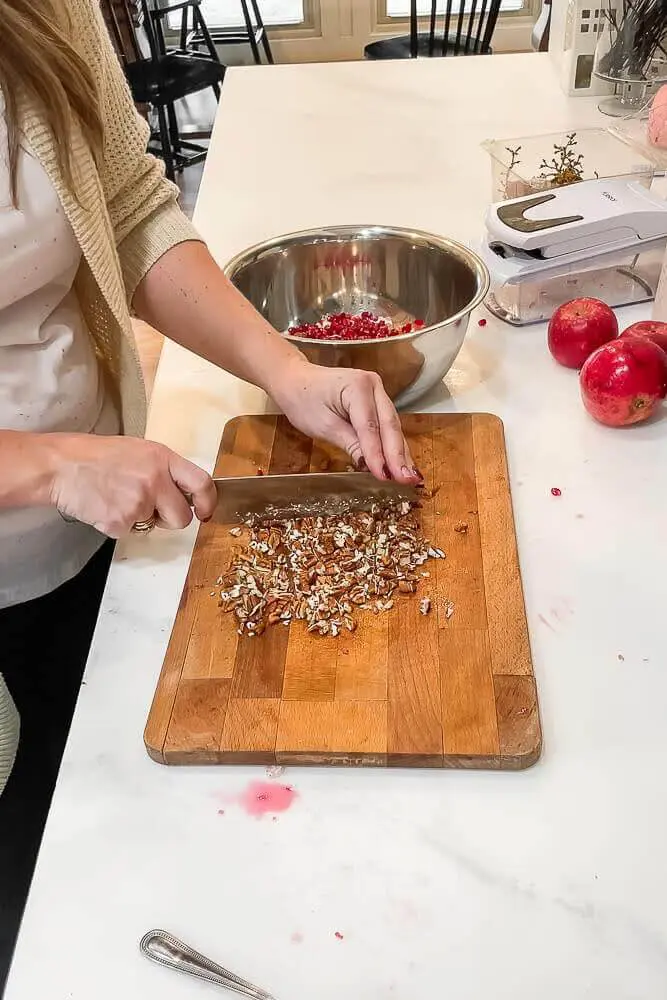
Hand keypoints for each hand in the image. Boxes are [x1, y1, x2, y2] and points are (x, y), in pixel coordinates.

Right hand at [46, 434, 216, 537]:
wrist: (60, 466)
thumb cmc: (96, 456)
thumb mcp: (138, 450)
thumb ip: (164, 469)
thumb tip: (184, 491)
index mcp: (162, 458)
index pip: (201, 482)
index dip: (207, 501)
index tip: (205, 511)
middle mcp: (155, 480)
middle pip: (182, 517)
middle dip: (170, 519)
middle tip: (150, 508)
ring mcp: (138, 502)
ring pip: (153, 526)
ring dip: (141, 519)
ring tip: (119, 498)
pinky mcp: (120, 521)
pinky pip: (129, 532)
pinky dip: (117, 524)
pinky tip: (104, 506)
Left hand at [269, 358, 420, 482]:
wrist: (294, 380)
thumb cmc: (303, 400)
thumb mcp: (323, 426)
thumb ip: (350, 443)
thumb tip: (370, 466)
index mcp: (357, 386)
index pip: (370, 427)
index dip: (378, 454)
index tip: (385, 477)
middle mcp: (374, 385)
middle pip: (389, 425)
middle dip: (398, 455)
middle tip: (409, 480)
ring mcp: (378, 392)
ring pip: (393, 427)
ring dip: (401, 453)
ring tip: (411, 477)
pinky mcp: (377, 401)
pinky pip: (387, 425)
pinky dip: (394, 445)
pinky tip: (403, 464)